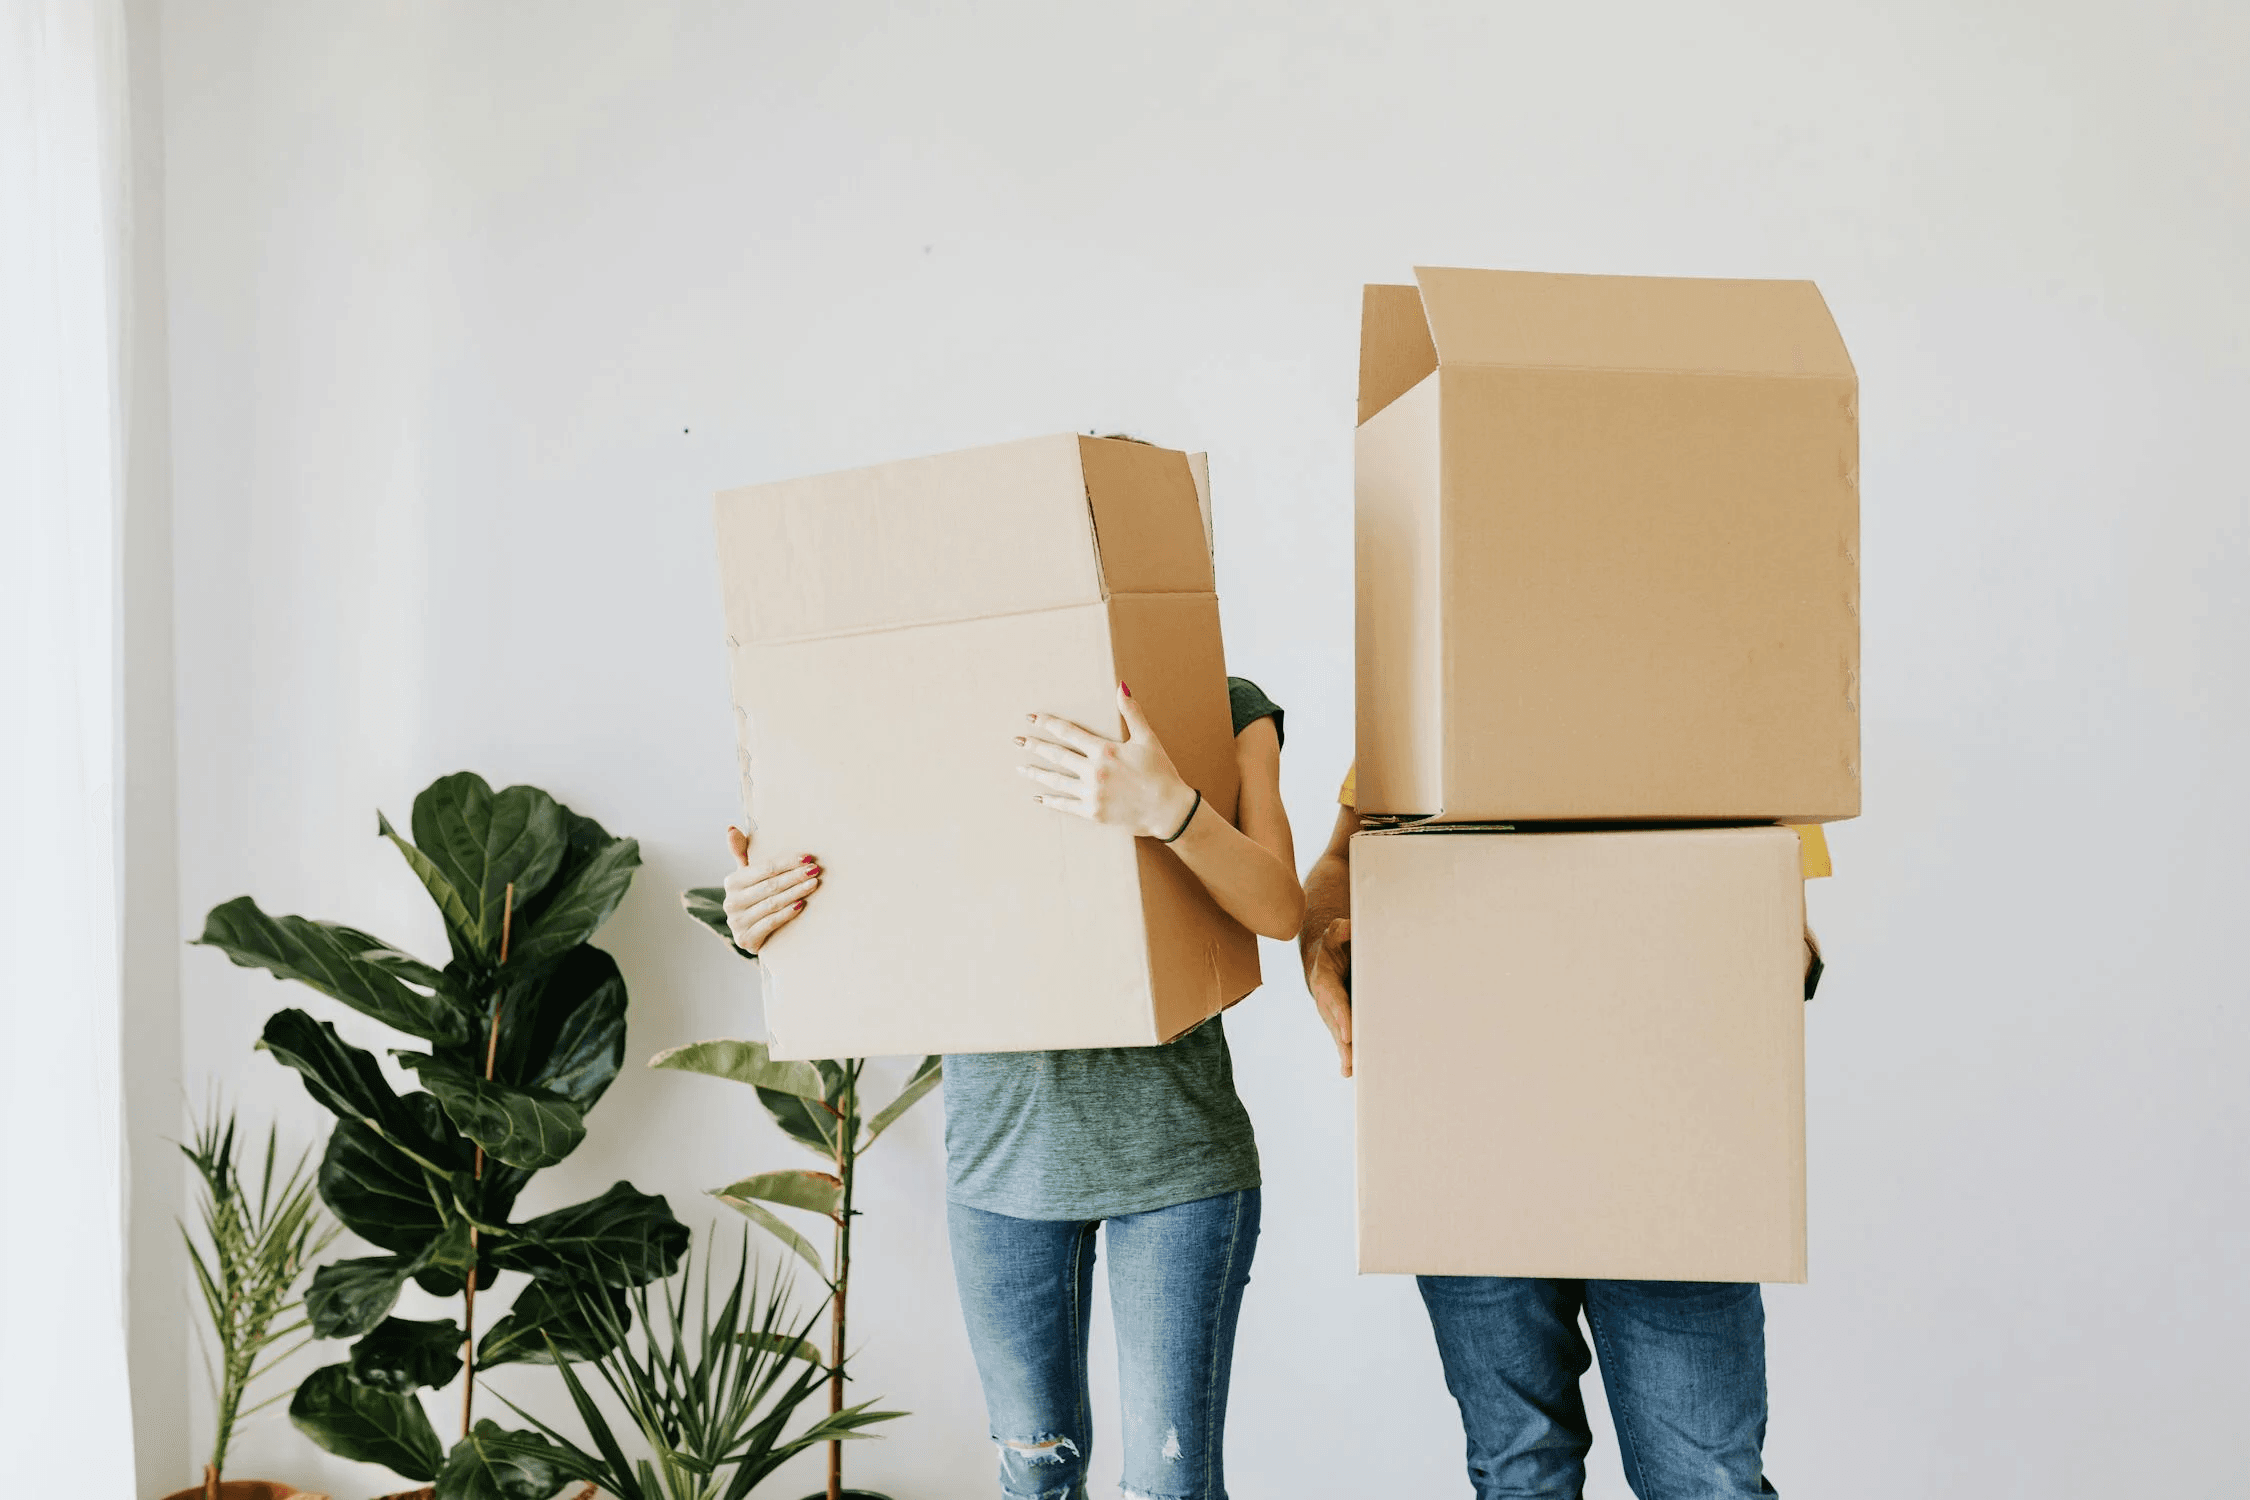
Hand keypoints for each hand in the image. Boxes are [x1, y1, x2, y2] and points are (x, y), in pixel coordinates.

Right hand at [720, 826, 820, 953]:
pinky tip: (801, 905)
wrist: (752, 932)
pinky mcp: (745, 939)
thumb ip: (741, 853)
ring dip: (795, 893)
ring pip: (772, 903)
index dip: (786, 862)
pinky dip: (787, 913)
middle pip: (770, 885)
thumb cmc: (755, 896)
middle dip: (794, 876)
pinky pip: (770, 923)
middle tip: (815, 870)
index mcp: (732, 882)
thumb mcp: (748, 876)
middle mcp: (731, 902)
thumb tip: (731, 828)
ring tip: (813, 885)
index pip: (763, 869)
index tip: (807, 857)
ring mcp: (737, 922)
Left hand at [1017, 682, 1197, 838]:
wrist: (1169, 810)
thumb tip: (1121, 686)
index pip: (1069, 732)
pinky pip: (1066, 805)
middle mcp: (1094, 771)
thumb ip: (1132, 713)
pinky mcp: (1093, 813)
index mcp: (1105, 750)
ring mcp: (1092, 793)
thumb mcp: (1148, 739)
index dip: (1048, 723)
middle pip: (1057, 755)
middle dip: (1034, 746)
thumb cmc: (1161, 773)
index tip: (1032, 718)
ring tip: (1020, 767)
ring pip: (1056, 781)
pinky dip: (1051, 801)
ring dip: (1036, 773)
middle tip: (1016, 740)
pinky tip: (1038, 798)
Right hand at [1304, 917, 1352, 1076]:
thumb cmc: (1334, 944)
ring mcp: (1331, 1011)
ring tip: (1350, 1070)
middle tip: (1351, 1057)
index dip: (1341, 1015)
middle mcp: (1325, 999)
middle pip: (1334, 1022)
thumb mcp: (1336, 932)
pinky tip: (1349, 1071)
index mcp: (1325, 978)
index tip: (1348, 1033)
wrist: (1323, 957)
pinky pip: (1342, 1037)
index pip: (1334, 998)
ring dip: (1344, 1052)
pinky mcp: (1339, 1018)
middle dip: (1342, 1041)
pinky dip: (1345, 1053)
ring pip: (1337, 1034)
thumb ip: (1341, 930)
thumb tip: (1348, 927)